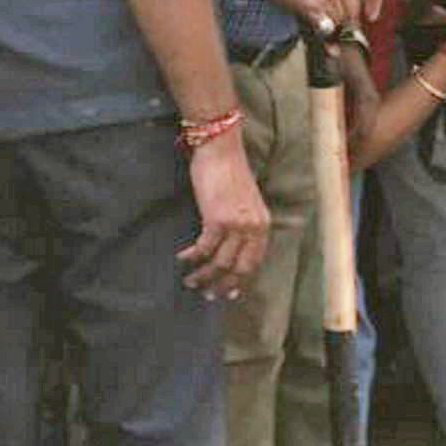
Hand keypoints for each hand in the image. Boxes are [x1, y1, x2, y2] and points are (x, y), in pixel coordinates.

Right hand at [181, 131, 270, 295]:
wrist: (221, 150)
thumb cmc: (229, 172)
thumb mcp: (244, 202)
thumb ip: (241, 223)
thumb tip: (228, 244)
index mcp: (263, 224)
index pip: (255, 261)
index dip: (242, 280)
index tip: (231, 293)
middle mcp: (254, 228)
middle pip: (240, 268)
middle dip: (224, 285)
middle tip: (208, 296)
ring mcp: (237, 225)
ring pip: (221, 263)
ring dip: (203, 276)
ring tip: (190, 282)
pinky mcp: (217, 220)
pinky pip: (204, 248)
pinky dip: (192, 258)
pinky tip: (181, 260)